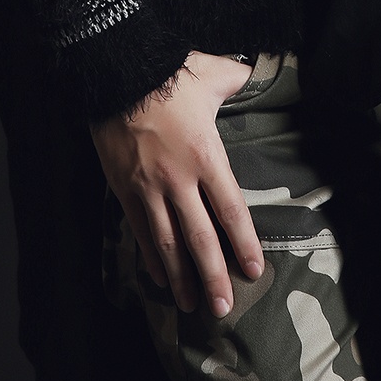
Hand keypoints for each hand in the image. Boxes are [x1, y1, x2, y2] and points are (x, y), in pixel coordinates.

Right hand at [91, 51, 262, 316]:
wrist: (117, 73)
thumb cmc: (170, 72)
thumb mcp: (215, 73)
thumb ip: (241, 80)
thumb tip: (262, 72)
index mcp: (206, 156)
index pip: (231, 210)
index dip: (244, 244)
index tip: (254, 270)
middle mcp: (178, 180)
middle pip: (200, 239)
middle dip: (213, 276)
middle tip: (223, 308)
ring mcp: (148, 188)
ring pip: (167, 243)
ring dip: (180, 277)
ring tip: (190, 304)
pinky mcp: (124, 189)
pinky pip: (139, 230)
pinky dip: (150, 257)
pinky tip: (159, 276)